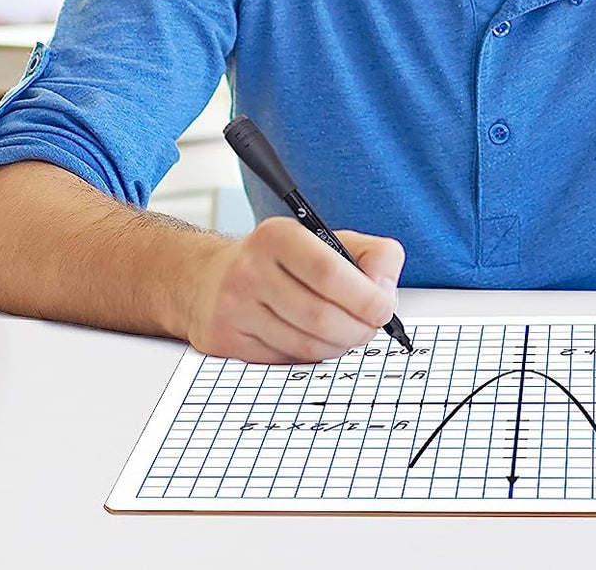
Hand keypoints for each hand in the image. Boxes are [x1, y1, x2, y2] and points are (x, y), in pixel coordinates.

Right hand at [186, 218, 404, 363]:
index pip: (329, 272)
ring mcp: (234, 308)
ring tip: (344, 334)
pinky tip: (312, 341)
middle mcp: (250, 269)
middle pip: (320, 315)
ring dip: (337, 346)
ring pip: (305, 345)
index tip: (384, 309)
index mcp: (278, 236)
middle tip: (369, 328)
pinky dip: (310, 357)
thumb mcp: (326, 240)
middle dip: (357, 329)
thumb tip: (386, 291)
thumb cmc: (280, 262)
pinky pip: (285, 361)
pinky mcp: (227, 342)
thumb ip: (372, 255)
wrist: (209, 280)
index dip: (365, 297)